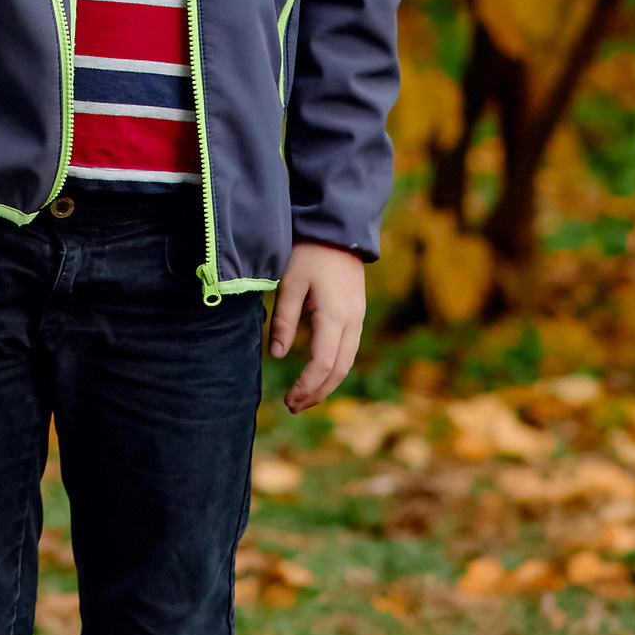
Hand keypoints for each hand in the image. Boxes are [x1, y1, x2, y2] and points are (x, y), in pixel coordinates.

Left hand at [269, 241, 365, 412]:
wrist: (339, 228)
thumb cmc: (310, 252)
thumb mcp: (290, 283)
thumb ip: (284, 320)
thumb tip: (275, 355)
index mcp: (335, 316)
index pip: (323, 364)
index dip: (307, 386)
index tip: (289, 399)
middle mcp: (352, 322)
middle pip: (339, 370)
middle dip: (317, 392)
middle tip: (293, 406)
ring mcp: (358, 318)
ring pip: (347, 362)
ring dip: (327, 383)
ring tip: (304, 397)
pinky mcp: (356, 313)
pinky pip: (348, 349)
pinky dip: (334, 368)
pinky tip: (318, 373)